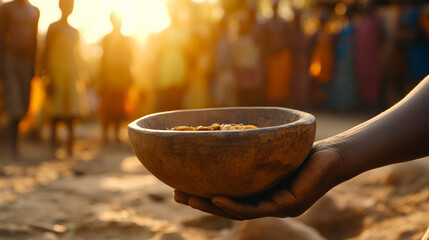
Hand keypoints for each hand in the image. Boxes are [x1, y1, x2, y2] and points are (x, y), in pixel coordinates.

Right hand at [174, 142, 346, 219]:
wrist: (336, 154)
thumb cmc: (303, 150)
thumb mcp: (269, 150)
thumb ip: (248, 151)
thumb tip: (223, 133)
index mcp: (260, 193)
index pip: (227, 197)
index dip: (203, 193)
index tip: (181, 184)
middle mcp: (267, 205)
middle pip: (227, 208)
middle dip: (200, 201)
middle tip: (176, 194)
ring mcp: (277, 208)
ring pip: (238, 212)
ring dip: (211, 206)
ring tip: (189, 198)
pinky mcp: (288, 205)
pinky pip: (258, 208)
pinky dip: (234, 205)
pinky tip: (216, 199)